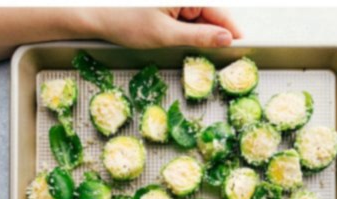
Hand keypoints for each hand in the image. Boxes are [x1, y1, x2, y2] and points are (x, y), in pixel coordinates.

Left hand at [82, 7, 241, 48]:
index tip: (241, 42)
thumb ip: (198, 36)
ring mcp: (172, 0)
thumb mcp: (165, 34)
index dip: (230, 28)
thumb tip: (225, 38)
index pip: (218, 10)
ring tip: (190, 48)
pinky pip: (182, 16)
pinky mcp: (164, 4)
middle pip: (208, 12)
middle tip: (218, 54)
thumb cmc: (124, 22)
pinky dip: (184, 28)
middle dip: (212, 31)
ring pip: (195, 16)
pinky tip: (179, 39)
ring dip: (197, 31)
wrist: (96, 17)